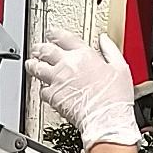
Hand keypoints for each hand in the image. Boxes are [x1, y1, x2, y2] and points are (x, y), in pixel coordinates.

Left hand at [26, 29, 139, 151]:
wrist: (106, 119)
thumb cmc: (114, 98)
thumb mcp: (120, 68)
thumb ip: (110, 50)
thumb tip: (104, 40)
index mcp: (84, 54)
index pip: (63, 37)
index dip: (55, 34)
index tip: (51, 34)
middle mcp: (67, 64)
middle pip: (46, 50)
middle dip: (40, 48)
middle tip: (37, 49)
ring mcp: (58, 80)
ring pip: (37, 68)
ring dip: (33, 65)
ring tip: (31, 64)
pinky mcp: (53, 96)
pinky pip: (42, 90)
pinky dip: (42, 89)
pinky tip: (44, 89)